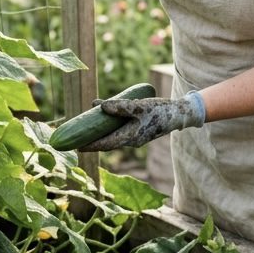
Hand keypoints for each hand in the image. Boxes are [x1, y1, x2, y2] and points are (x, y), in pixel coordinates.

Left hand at [78, 92, 205, 150]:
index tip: (76, 146)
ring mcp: (135, 136)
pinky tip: (102, 119)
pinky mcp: (138, 131)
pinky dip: (109, 128)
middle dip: (91, 141)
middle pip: (107, 142)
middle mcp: (131, 140)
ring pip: (112, 136)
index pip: (106, 143)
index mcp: (131, 137)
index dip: (90, 145)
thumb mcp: (140, 106)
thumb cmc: (160, 110)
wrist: (179, 114)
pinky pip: (119, 131)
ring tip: (84, 131)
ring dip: (99, 134)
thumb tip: (100, 106)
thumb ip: (120, 106)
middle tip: (74, 141)